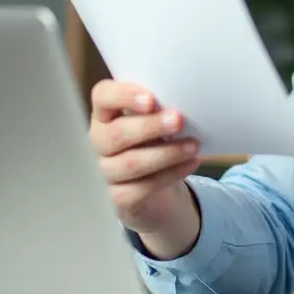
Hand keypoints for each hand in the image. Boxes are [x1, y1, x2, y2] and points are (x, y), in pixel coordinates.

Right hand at [89, 80, 201, 243]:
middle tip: (178, 120)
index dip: (122, 96)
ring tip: (193, 145)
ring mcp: (106, 171)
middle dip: (149, 126)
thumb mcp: (155, 119)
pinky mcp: (118, 197)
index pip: (102, 97)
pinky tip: (190, 163)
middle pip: (116, 134)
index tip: (150, 99)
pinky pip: (143, 187)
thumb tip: (184, 100)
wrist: (155, 183)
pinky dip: (171, 174)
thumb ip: (160, 107)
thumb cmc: (154, 140)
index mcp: (106, 114)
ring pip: (131, 163)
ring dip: (166, 153)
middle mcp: (100, 141)